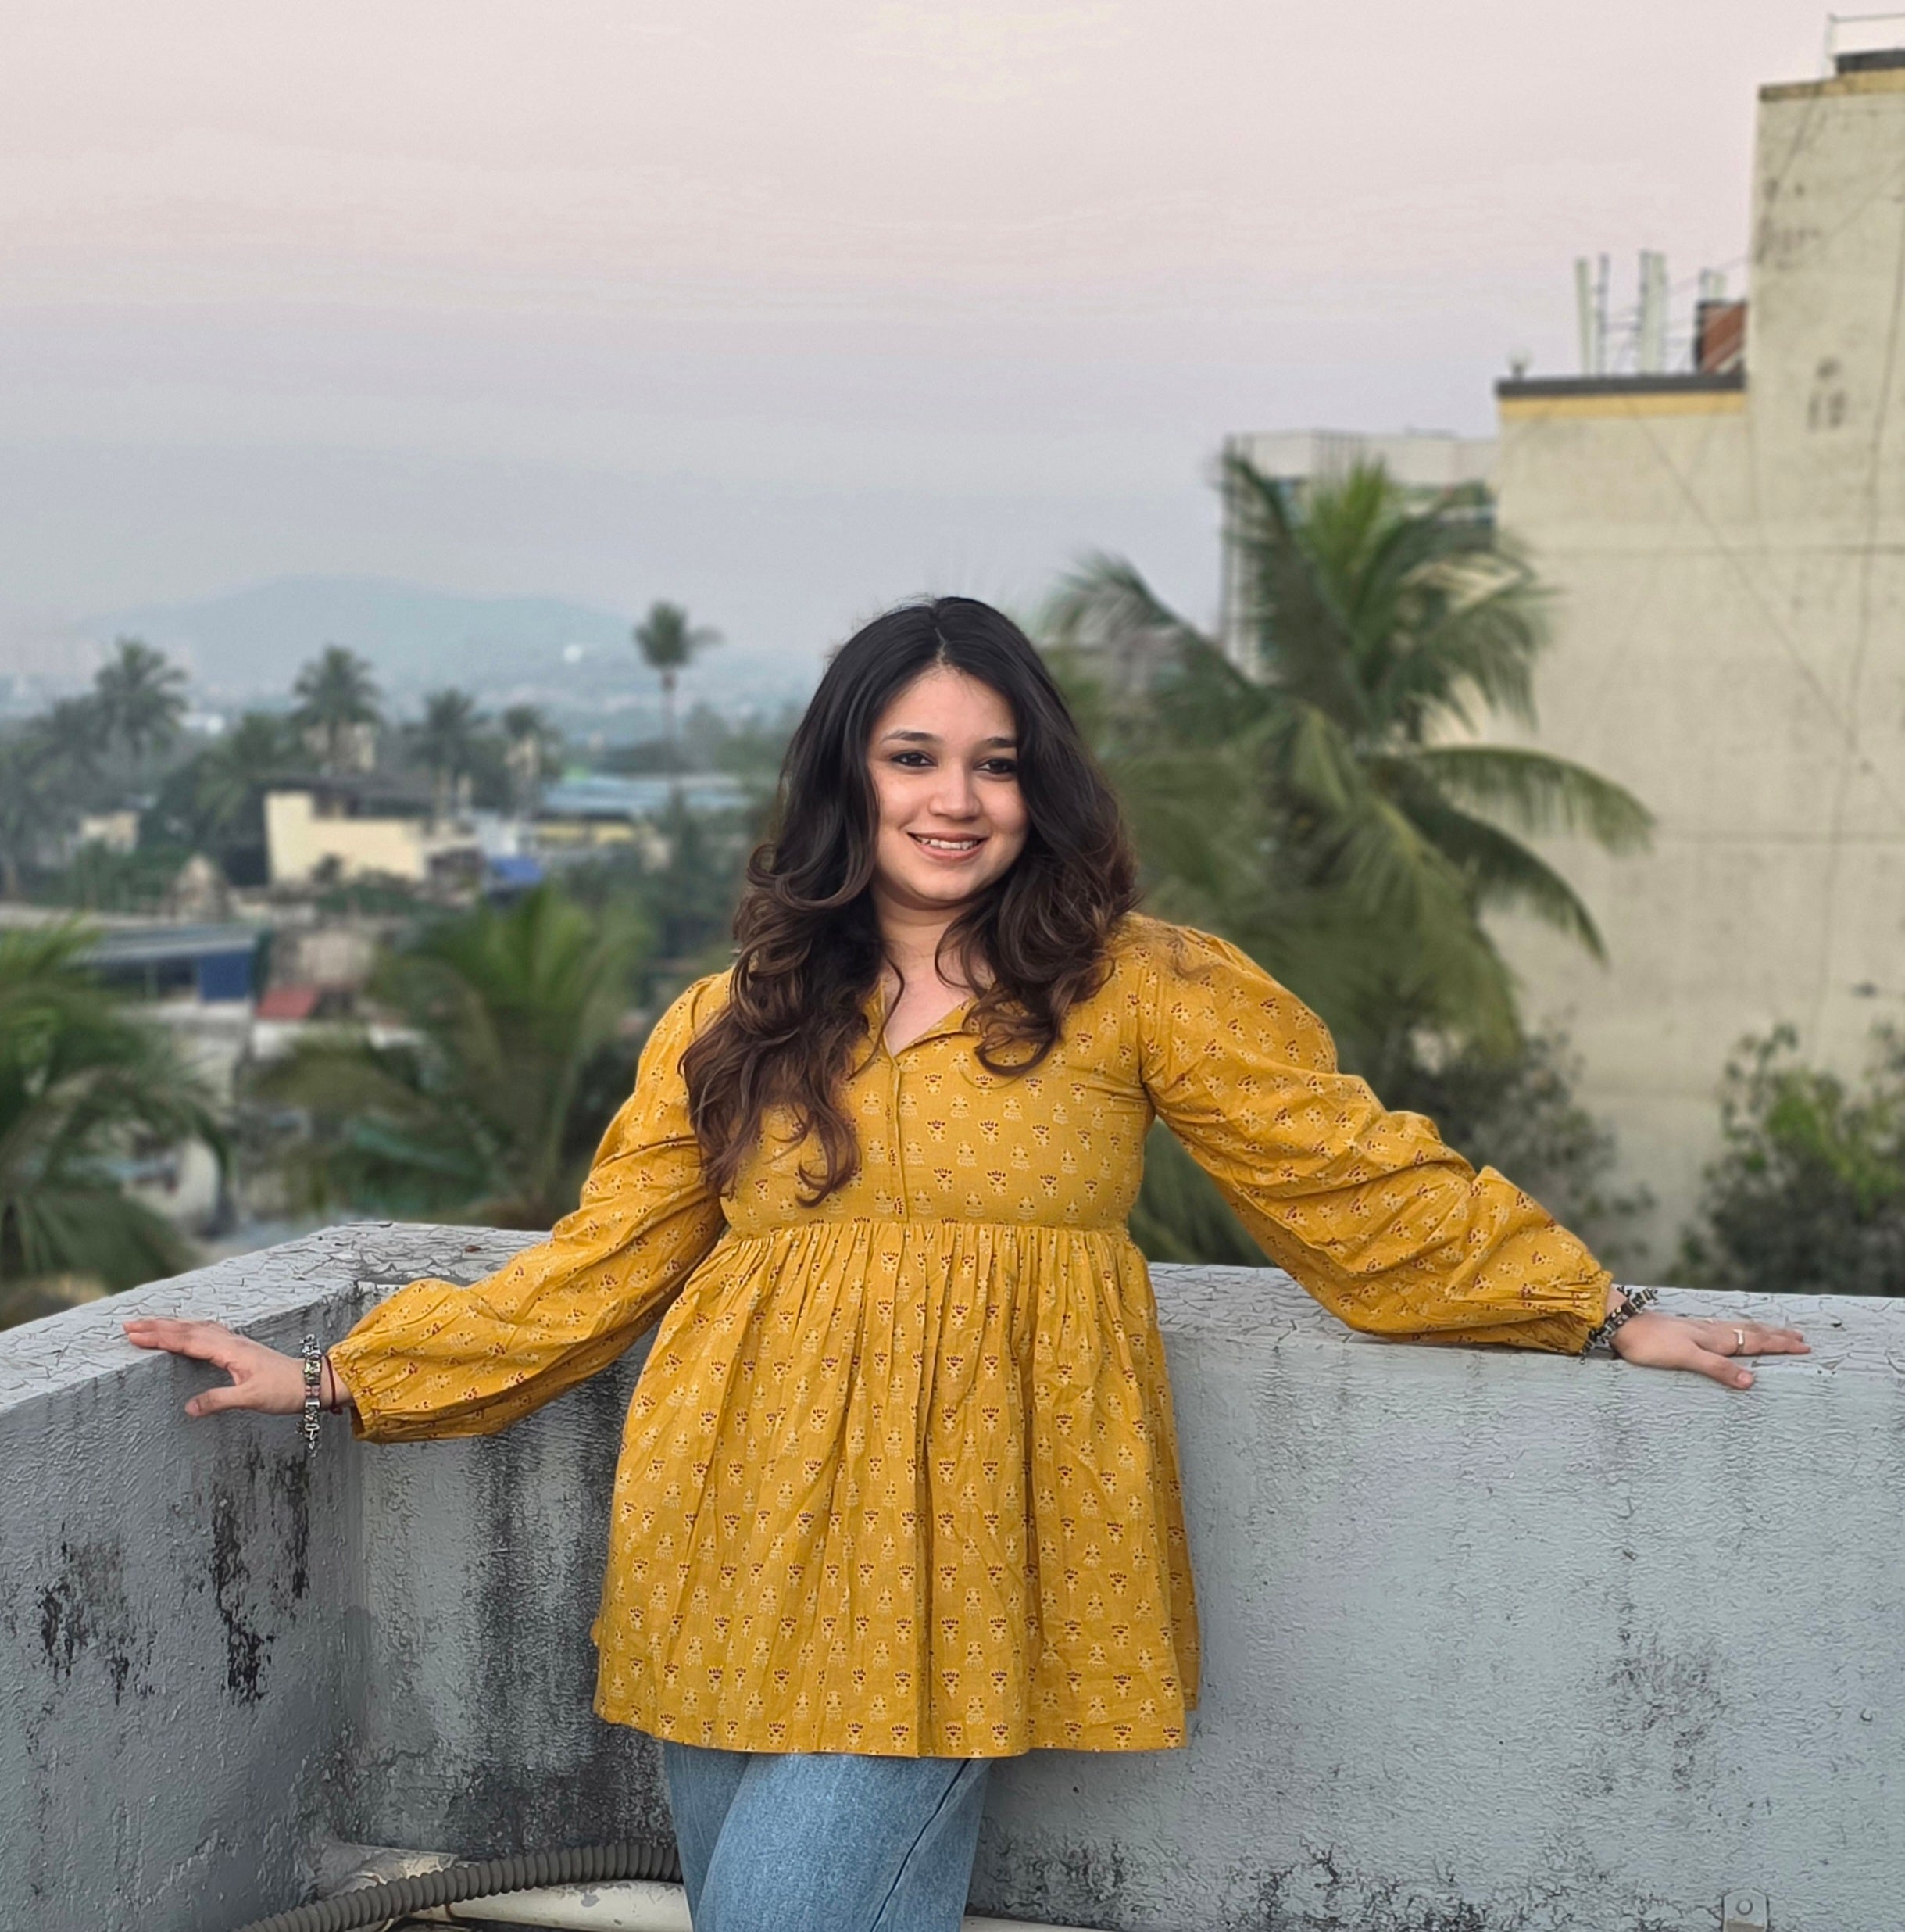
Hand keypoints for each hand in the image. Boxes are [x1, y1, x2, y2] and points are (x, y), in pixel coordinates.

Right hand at [121, 1316, 349, 1416]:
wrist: (312, 1382)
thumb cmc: (285, 1390)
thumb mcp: (251, 1398)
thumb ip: (219, 1400)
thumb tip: (188, 1407)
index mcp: (230, 1349)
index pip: (188, 1340)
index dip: (160, 1337)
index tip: (134, 1334)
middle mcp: (231, 1341)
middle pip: (188, 1329)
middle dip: (158, 1326)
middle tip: (128, 1325)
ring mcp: (236, 1343)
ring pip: (198, 1328)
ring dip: (172, 1326)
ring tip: (148, 1325)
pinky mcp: (240, 1349)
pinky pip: (208, 1333)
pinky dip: (190, 1329)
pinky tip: (187, 1331)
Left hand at [1610, 1307, 1808, 1388]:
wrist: (1622, 1325)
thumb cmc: (1650, 1344)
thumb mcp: (1686, 1358)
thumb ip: (1717, 1369)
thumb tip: (1752, 1382)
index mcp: (1715, 1338)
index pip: (1755, 1342)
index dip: (1780, 1345)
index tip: (1805, 1346)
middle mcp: (1710, 1331)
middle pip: (1751, 1332)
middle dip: (1776, 1335)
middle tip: (1800, 1336)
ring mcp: (1698, 1328)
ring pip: (1737, 1328)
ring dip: (1759, 1330)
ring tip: (1773, 1330)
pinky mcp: (1686, 1329)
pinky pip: (1721, 1328)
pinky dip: (1737, 1330)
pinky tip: (1729, 1330)